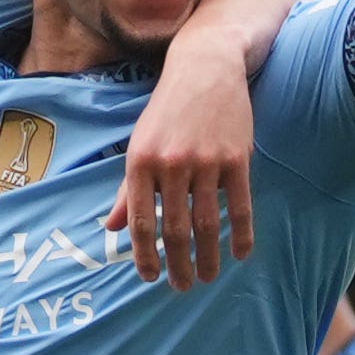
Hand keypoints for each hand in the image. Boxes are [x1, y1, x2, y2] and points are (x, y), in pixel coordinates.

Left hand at [114, 32, 255, 286]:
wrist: (205, 67)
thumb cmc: (167, 111)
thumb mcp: (140, 144)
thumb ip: (130, 189)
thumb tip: (113, 228)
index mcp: (141, 162)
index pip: (142, 221)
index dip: (144, 255)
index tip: (150, 278)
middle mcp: (171, 164)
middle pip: (175, 229)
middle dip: (178, 265)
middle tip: (181, 287)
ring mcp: (206, 161)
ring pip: (207, 223)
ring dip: (208, 258)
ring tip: (207, 277)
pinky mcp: (236, 157)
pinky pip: (240, 206)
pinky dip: (241, 234)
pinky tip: (240, 254)